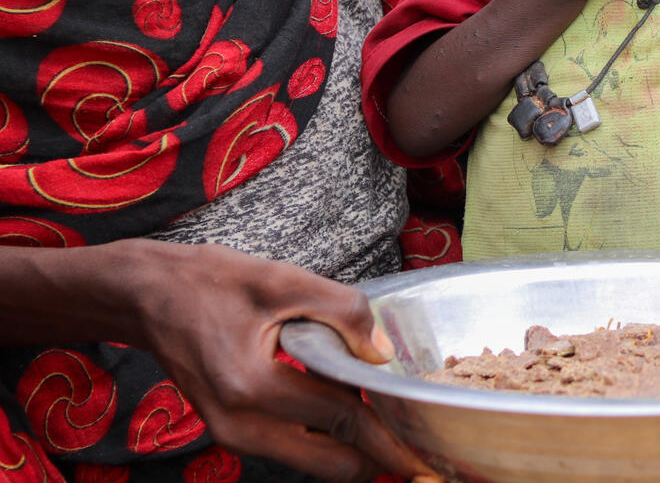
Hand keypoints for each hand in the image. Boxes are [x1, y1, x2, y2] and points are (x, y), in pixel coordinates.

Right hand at [125, 242, 436, 481]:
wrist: (148, 296)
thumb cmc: (212, 282)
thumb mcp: (283, 280)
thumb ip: (342, 311)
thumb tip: (383, 353)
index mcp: (252, 386)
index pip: (342, 420)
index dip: (391, 435)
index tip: (427, 450)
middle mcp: (240, 425)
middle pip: (330, 464)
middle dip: (377, 456)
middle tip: (419, 441)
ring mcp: (232, 435)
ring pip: (313, 462)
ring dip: (352, 447)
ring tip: (392, 420)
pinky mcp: (231, 433)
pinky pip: (293, 447)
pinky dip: (325, 436)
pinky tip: (350, 406)